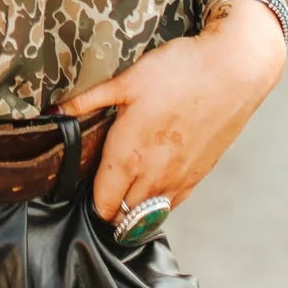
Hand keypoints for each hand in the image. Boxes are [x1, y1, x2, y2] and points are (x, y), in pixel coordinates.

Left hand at [50, 0, 287, 220]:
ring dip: (134, 211)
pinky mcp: (199, 175)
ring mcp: (179, 179)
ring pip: (149, 216)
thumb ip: (87, 101)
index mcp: (128, 156)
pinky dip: (159, 204)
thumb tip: (55, 113)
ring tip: (124, 191)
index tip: (83, 186)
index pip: (102, 204)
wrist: (233, 71)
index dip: (90, 200)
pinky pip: (173, 205)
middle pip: (124, 216)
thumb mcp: (125, 81)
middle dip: (109, 208)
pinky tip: (153, 184)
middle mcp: (153, 176)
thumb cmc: (178, 72)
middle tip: (102, 188)